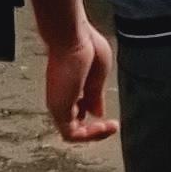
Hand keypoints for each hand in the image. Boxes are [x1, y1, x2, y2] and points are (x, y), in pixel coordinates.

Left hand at [43, 29, 116, 144]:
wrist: (72, 36)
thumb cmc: (84, 43)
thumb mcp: (98, 74)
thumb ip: (96, 96)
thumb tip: (97, 114)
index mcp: (70, 85)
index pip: (79, 108)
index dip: (96, 116)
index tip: (112, 118)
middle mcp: (62, 96)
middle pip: (75, 122)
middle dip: (95, 128)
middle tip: (112, 126)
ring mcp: (58, 103)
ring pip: (72, 132)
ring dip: (94, 134)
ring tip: (110, 128)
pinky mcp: (58, 109)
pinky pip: (72, 134)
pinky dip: (89, 135)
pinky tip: (104, 127)